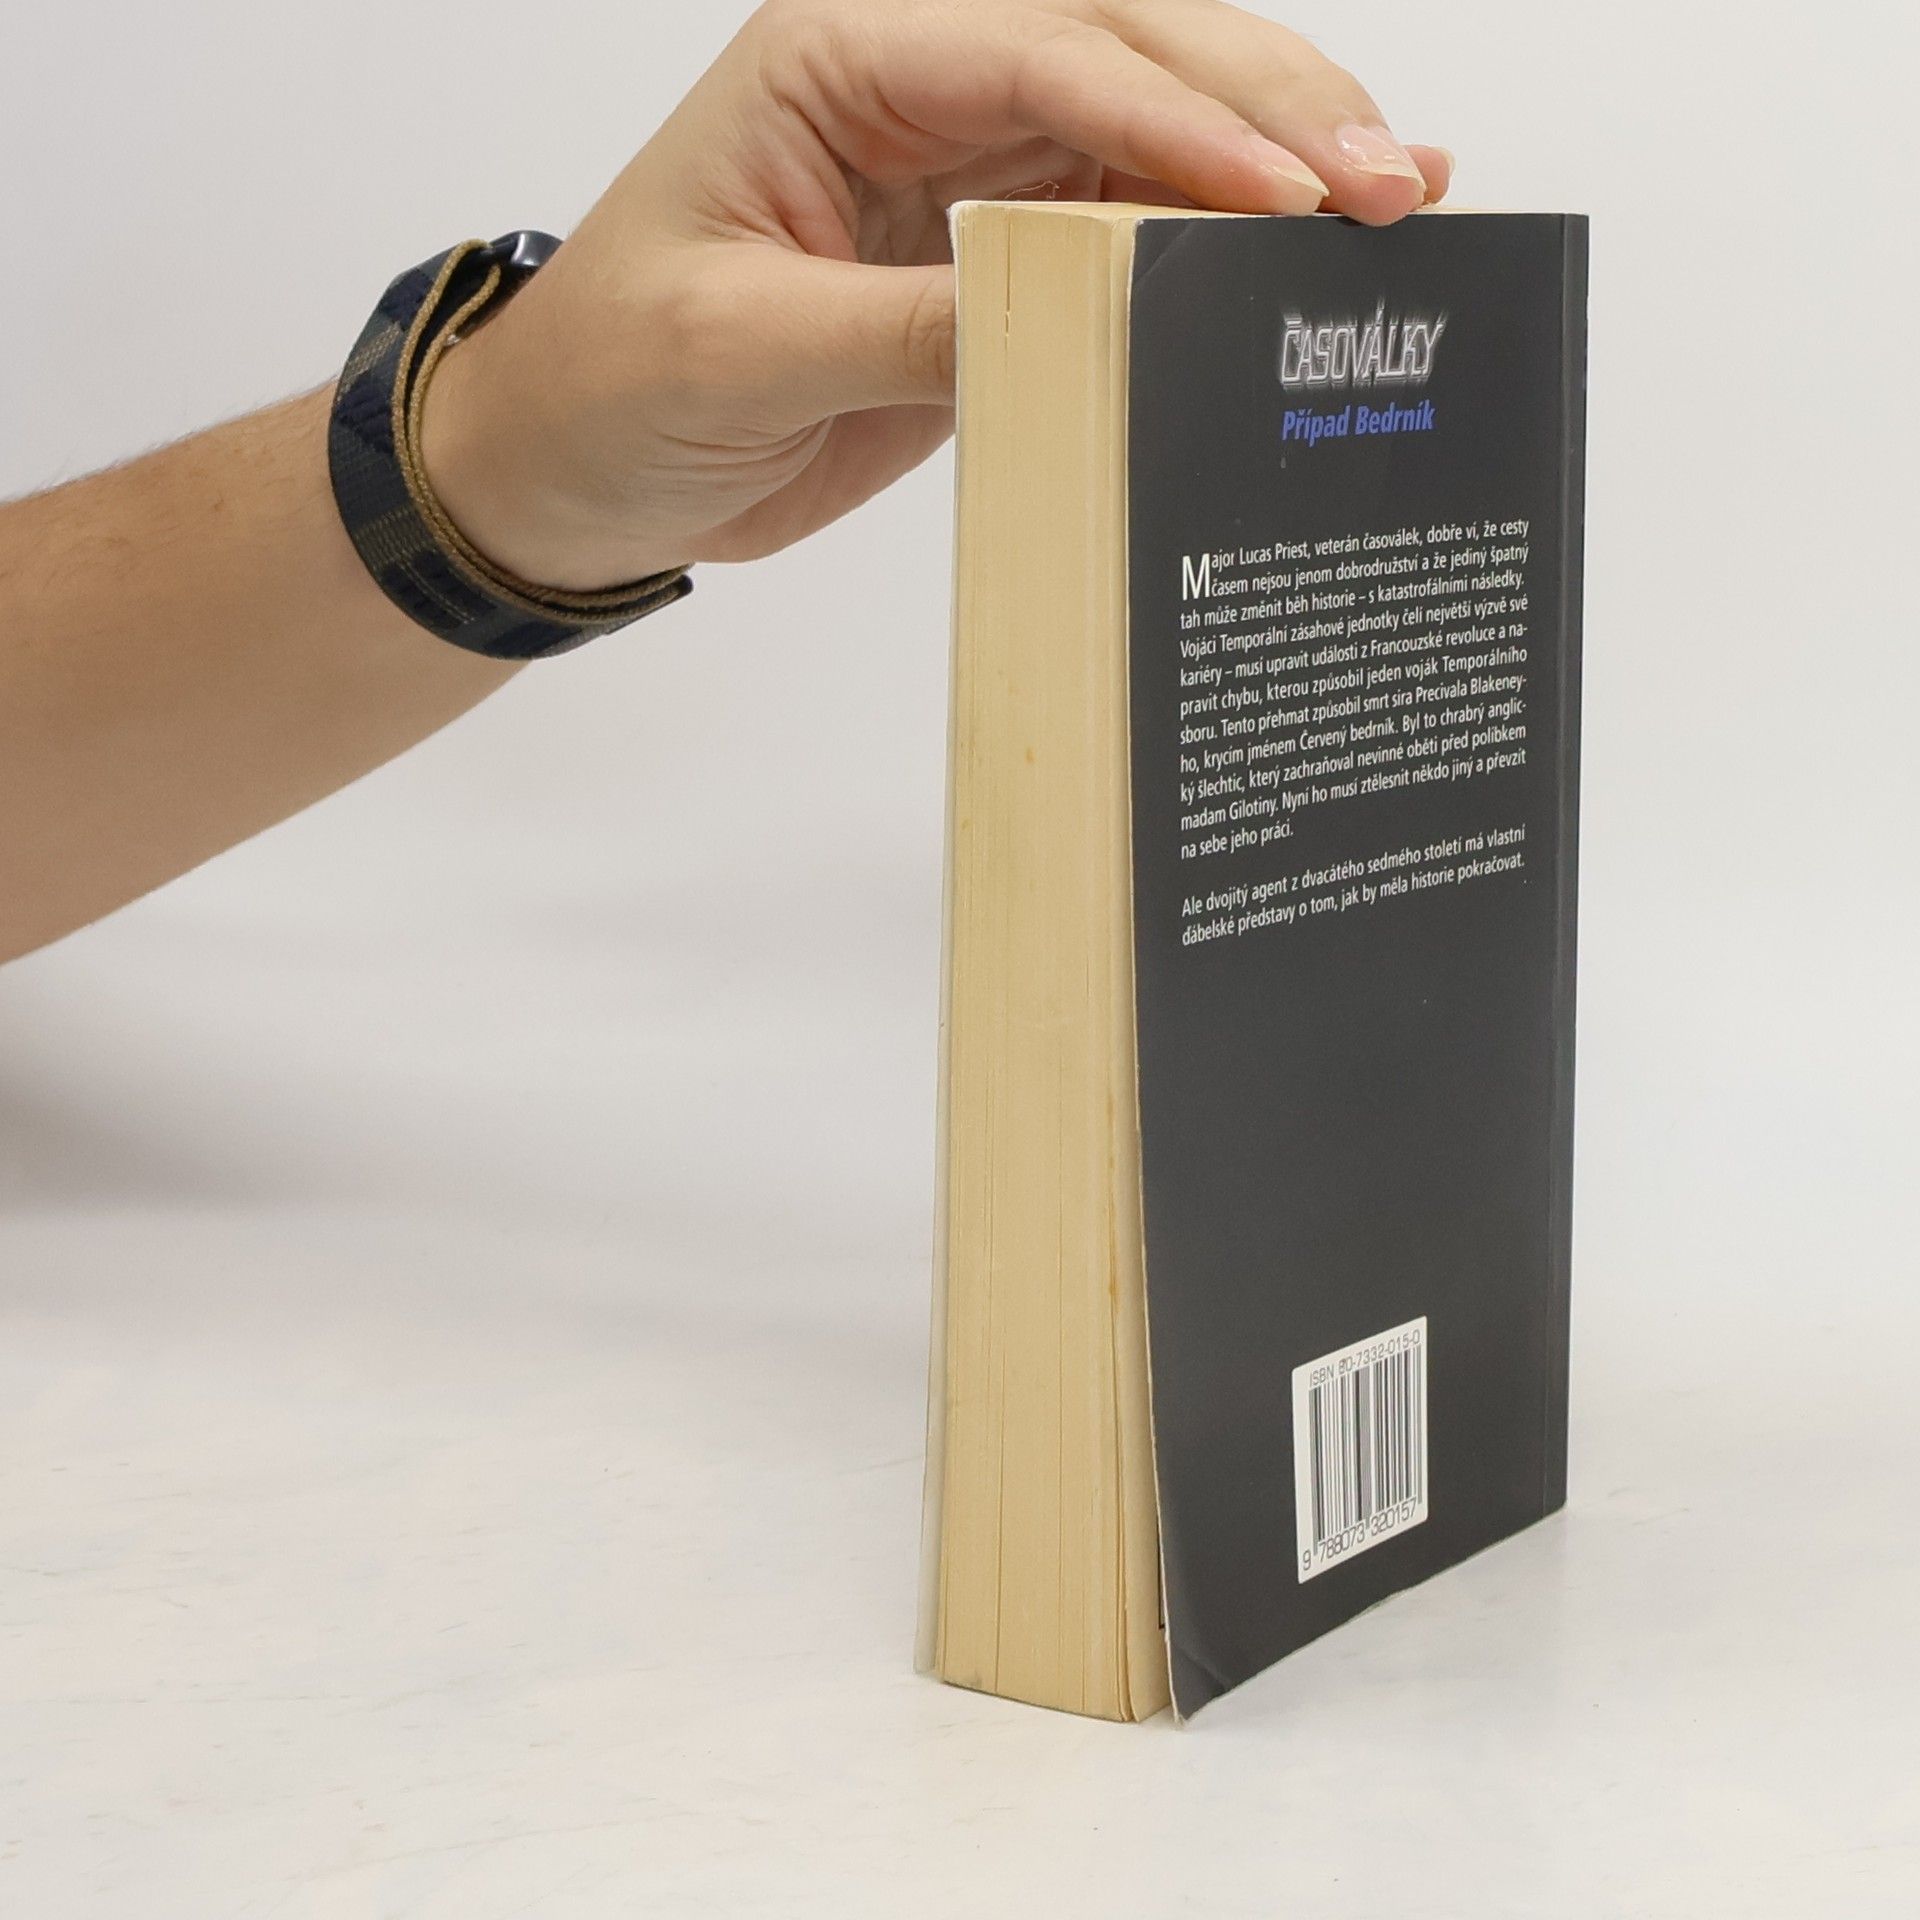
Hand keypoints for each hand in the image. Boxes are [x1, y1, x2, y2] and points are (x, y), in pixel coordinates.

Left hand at [423, 0, 1449, 591]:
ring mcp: (969, 174)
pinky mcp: (994, 264)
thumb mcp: (743, 350)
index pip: (1043, 56)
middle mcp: (921, 90)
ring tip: (1397, 202)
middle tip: (1390, 181)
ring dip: (1272, 165)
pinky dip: (1217, 247)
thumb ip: (906, 324)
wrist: (572, 470)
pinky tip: (1304, 252)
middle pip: (1132, 55)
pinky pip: (1125, 235)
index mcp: (840, 56)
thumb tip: (1068, 315)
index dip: (1176, 119)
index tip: (1283, 193)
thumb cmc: (610, 382)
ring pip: (1153, 132)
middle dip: (1268, 111)